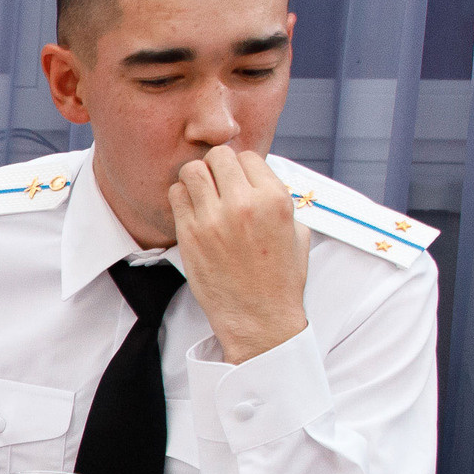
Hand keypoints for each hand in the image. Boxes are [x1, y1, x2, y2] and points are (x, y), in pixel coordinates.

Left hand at [169, 145, 308, 363]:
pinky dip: (181, 197)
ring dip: (197, 179)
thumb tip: (259, 177)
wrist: (259, 318)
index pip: (248, 156)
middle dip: (218, 167)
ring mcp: (213, 219)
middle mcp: (244, 204)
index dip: (242, 168)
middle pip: (218, 156)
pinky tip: (192, 211)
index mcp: (275, 200)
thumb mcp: (297, 232)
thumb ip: (280, 199)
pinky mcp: (189, 234)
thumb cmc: (280, 277)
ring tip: (204, 196)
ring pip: (192, 170)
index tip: (240, 183)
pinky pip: (176, 195)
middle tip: (219, 186)